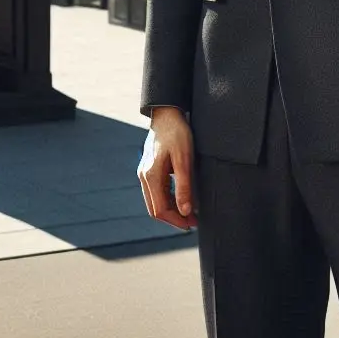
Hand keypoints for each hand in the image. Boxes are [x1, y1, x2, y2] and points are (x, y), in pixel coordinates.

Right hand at [138, 107, 198, 230]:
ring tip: (190, 212)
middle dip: (174, 218)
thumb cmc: (177, 134)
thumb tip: (186, 212)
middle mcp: (144, 176)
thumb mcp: (184, 159)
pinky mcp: (149, 169)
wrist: (167, 114)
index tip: (192, 224)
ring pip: (155, 201)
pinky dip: (168, 199)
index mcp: (151, 176)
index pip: (160, 209)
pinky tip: (182, 198)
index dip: (176, 220)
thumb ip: (184, 186)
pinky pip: (156, 191)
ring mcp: (145, 172)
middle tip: (193, 221)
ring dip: (171, 210)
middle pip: (155, 209)